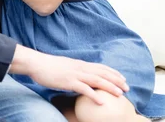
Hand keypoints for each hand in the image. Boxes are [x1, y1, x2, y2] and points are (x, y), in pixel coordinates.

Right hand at [12, 46, 128, 104]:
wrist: (36, 63)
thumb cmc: (48, 66)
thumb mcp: (65, 66)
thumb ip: (74, 69)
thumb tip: (80, 75)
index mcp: (79, 64)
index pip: (100, 67)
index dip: (113, 72)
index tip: (122, 78)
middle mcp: (80, 68)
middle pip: (102, 73)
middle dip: (116, 80)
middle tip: (127, 87)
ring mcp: (75, 74)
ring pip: (97, 80)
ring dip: (110, 87)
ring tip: (120, 94)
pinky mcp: (68, 82)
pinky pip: (84, 89)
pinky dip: (94, 95)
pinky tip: (101, 102)